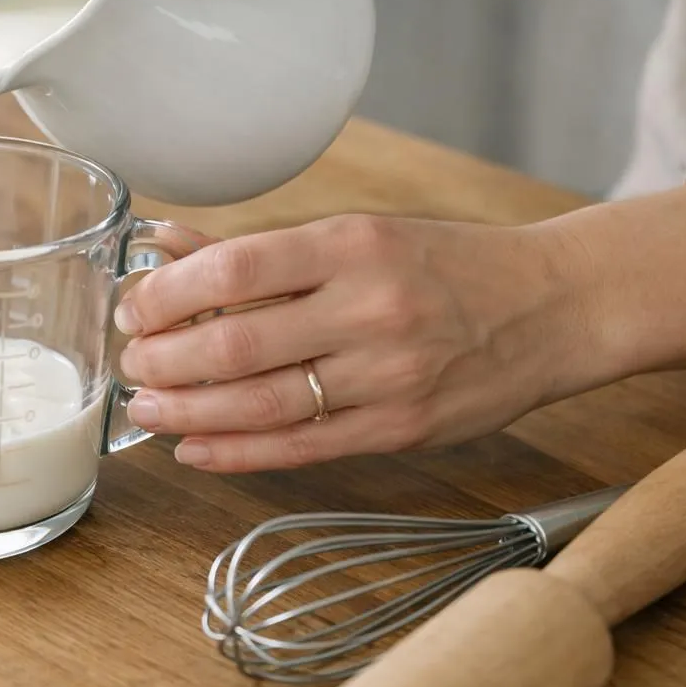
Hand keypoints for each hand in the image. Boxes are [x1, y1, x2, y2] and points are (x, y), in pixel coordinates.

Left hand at [115, 213, 594, 472]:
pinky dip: (237, 452)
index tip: (135, 308)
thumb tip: (166, 245)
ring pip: (262, 403)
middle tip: (131, 363)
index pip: (234, 268)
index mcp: (352, 244)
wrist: (554, 306)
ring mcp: (388, 375)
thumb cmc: (446, 264)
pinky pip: (302, 448)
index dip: (167, 294)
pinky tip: (195, 447)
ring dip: (188, 411)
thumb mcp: (356, 234)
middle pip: (237, 344)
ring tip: (146, 406)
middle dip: (165, 360)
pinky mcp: (401, 428)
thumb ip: (259, 249)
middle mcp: (369, 308)